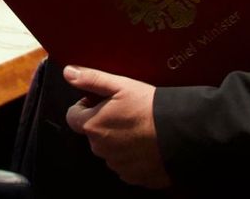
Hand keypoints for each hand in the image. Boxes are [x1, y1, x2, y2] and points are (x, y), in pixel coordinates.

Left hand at [62, 64, 170, 189]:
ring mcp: (117, 165)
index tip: (102, 102)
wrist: (181, 133)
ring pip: (109, 150)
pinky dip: (132, 156)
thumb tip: (68, 72)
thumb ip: (91, 79)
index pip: (73, 117)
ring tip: (139, 129)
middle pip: (93, 134)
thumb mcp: (120, 85)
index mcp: (92, 126)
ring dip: (118, 141)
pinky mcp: (134, 177)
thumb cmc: (150, 107)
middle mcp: (100, 149)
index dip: (85, 107)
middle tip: (125, 113)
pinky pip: (125, 165)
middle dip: (104, 124)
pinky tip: (146, 145)